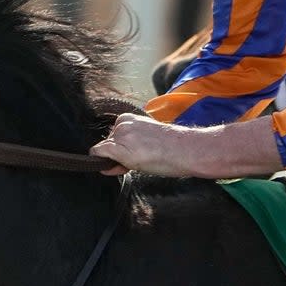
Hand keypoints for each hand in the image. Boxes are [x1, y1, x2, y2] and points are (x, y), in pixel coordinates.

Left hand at [89, 113, 284, 179]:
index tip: (135, 157)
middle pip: (108, 144)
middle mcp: (122, 123)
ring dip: (115, 162)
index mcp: (129, 118)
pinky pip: (98, 154)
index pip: (113, 136)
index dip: (121, 151)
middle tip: (139, 162)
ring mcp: (120, 134)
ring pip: (104, 151)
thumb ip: (130, 144)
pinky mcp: (118, 147)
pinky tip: (121, 167)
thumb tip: (109, 159)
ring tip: (140, 163)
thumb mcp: (148, 139)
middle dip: (117, 156)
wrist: (186, 149)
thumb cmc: (173, 148)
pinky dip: (101, 163)